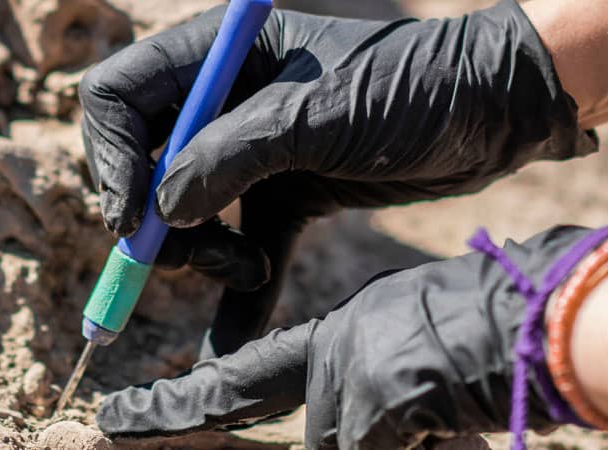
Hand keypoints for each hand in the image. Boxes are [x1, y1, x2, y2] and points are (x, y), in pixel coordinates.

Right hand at [82, 0, 594, 354]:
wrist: (497, 113)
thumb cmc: (414, 89)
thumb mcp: (318, 117)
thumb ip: (231, 156)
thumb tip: (158, 209)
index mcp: (220, 54)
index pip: (119, 97)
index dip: (110, 158)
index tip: (131, 217)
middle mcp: (227, 98)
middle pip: (143, 163)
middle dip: (154, 218)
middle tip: (190, 257)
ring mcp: (256, 148)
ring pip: (185, 212)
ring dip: (199, 255)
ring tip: (244, 271)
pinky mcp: (290, 193)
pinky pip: (240, 245)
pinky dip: (235, 291)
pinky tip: (232, 338)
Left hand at [96, 226, 595, 448]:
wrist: (563, 313)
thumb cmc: (515, 334)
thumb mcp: (431, 357)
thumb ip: (379, 397)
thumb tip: (351, 436)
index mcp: (348, 327)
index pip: (246, 375)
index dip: (179, 404)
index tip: (119, 414)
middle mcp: (339, 343)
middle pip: (314, 434)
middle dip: (330, 433)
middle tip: (163, 421)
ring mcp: (354, 368)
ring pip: (342, 446)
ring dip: (394, 435)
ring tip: (450, 403)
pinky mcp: (379, 395)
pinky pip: (369, 449)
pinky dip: (413, 439)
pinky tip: (450, 415)